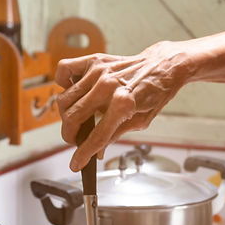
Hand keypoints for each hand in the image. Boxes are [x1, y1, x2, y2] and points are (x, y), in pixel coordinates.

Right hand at [54, 41, 191, 170]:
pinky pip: (64, 69)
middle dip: (70, 135)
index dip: (83, 154)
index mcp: (124, 104)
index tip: (75, 163)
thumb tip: (97, 153)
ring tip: (77, 118)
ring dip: (66, 114)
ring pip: (65, 98)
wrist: (161, 66)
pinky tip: (72, 90)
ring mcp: (99, 71)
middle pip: (74, 118)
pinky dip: (62, 82)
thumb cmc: (154, 93)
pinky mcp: (94, 60)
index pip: (97, 136)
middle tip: (74, 139)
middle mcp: (108, 86)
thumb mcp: (141, 121)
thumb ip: (115, 135)